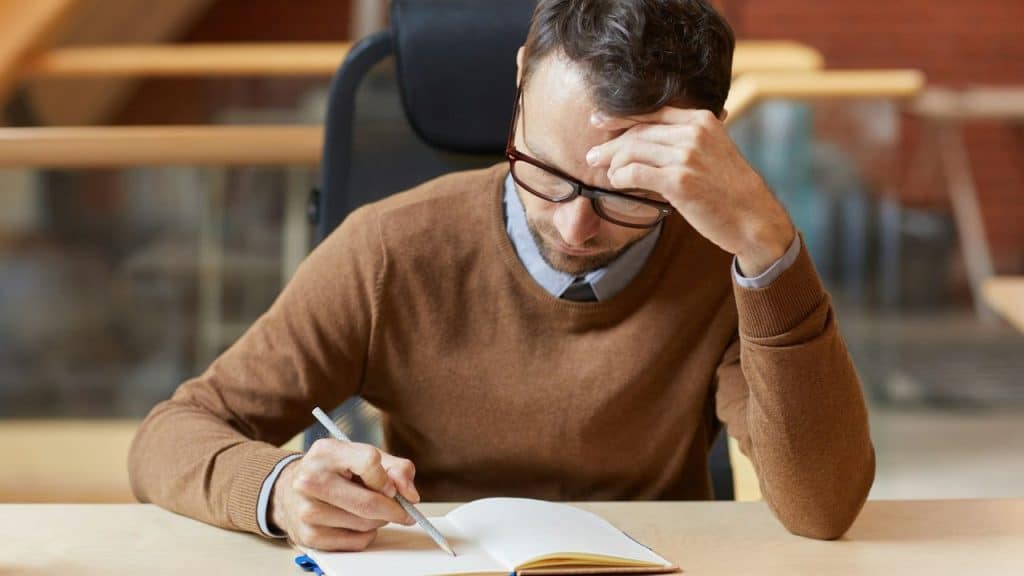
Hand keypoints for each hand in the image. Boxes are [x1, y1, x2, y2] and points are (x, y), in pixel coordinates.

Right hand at [269, 439, 419, 550]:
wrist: (291, 490)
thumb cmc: (335, 471)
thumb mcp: (364, 456)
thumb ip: (396, 469)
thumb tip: (410, 496)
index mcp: (325, 452)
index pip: (370, 462)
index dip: (387, 478)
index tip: (390, 487)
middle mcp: (310, 480)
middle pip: (369, 502)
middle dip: (393, 508)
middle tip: (401, 510)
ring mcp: (307, 510)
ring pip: (365, 524)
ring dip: (379, 521)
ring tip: (370, 510)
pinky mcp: (309, 536)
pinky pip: (356, 541)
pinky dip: (366, 534)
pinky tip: (356, 522)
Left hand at [586, 108, 794, 276]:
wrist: (754, 217)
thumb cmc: (730, 189)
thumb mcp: (715, 151)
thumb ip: (688, 140)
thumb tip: (647, 141)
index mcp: (702, 120)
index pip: (651, 112)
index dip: (620, 116)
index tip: (599, 122)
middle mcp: (693, 133)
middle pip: (638, 131)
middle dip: (610, 144)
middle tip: (592, 156)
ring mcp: (686, 157)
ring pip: (632, 151)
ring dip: (612, 163)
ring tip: (604, 173)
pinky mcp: (679, 182)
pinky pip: (635, 174)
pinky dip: (620, 178)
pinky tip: (617, 184)